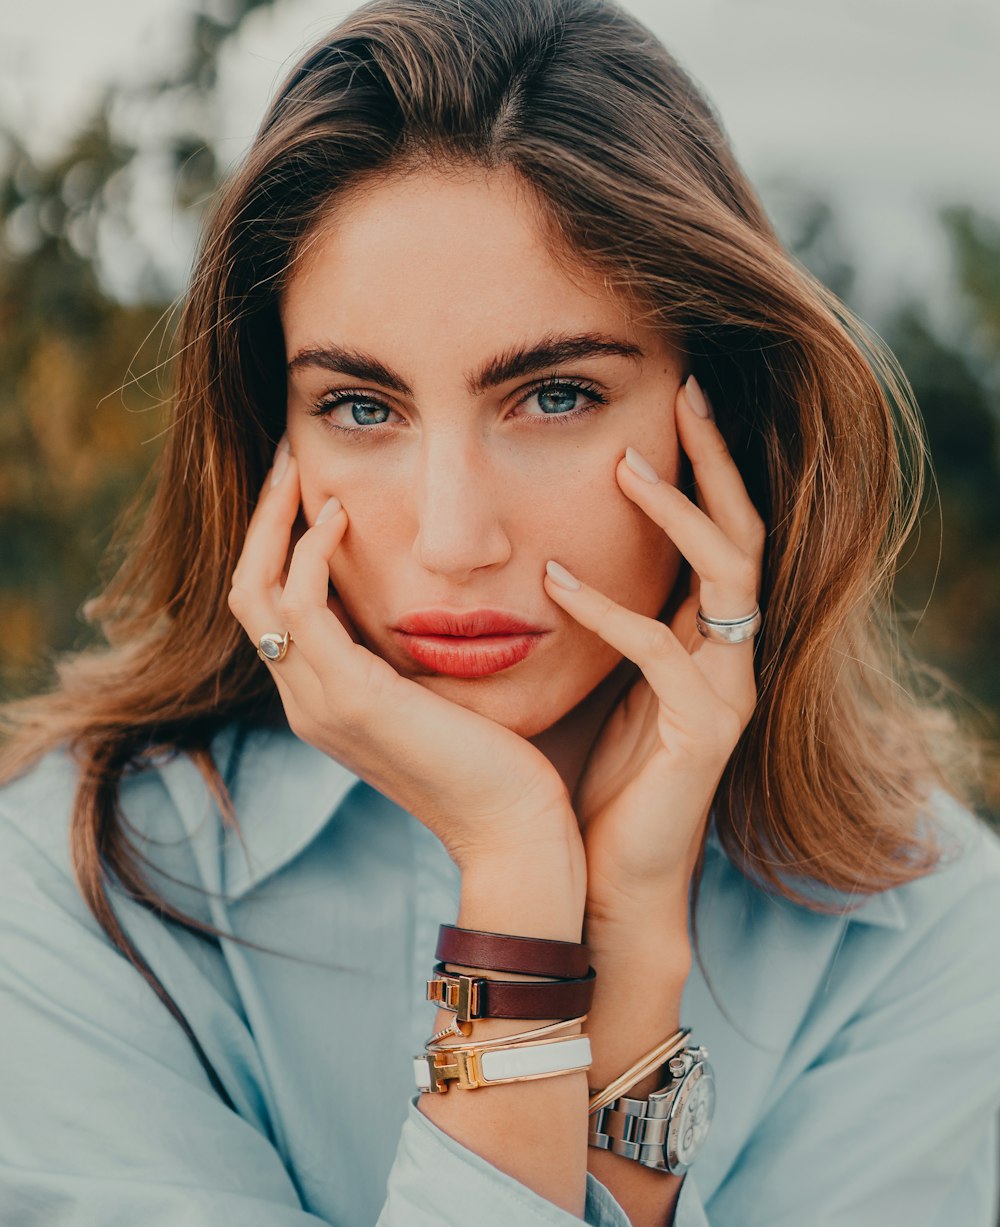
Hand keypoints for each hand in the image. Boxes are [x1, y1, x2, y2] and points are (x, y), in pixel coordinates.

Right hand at [228, 443, 583, 886]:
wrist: (516, 831)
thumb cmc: (498, 761)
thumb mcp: (438, 694)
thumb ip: (410, 652)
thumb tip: (417, 595)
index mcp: (323, 700)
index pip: (270, 607)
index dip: (276, 541)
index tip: (305, 482)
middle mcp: (306, 702)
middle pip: (245, 590)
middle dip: (261, 519)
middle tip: (288, 456)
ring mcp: (320, 704)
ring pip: (257, 591)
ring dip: (273, 520)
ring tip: (301, 466)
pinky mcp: (351, 699)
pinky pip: (303, 607)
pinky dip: (311, 553)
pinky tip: (340, 514)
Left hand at [543, 376, 764, 945]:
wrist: (603, 878)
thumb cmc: (589, 778)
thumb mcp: (594, 676)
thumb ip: (592, 614)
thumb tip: (534, 541)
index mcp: (704, 639)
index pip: (722, 530)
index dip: (706, 465)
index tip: (674, 399)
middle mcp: (730, 655)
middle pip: (747, 532)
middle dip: (718, 460)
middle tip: (686, 394)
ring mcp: (727, 691)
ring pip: (728, 574)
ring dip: (677, 514)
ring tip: (627, 464)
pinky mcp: (704, 731)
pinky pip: (660, 650)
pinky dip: (607, 609)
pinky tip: (554, 579)